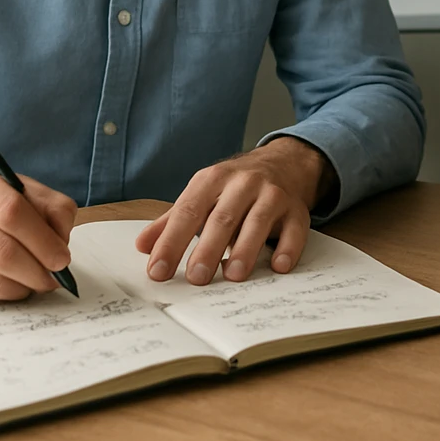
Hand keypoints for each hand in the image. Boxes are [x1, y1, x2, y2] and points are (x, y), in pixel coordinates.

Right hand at [0, 157, 77, 304]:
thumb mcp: (15, 188)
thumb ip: (49, 206)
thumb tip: (60, 242)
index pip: (10, 210)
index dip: (43, 239)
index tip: (62, 257)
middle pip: (1, 252)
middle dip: (37, 271)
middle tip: (54, 277)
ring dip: (22, 287)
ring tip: (32, 279)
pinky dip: (0, 296)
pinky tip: (3, 282)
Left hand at [135, 137, 333, 284]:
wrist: (285, 162)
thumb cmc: (235, 186)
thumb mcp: (203, 194)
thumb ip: (173, 220)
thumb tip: (142, 246)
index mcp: (212, 179)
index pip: (188, 211)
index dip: (171, 242)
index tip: (158, 270)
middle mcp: (243, 183)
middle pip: (222, 218)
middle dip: (208, 248)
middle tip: (196, 278)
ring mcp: (273, 194)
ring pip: (258, 221)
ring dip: (246, 249)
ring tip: (234, 275)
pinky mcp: (297, 209)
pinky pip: (295, 230)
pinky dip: (287, 248)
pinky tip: (278, 266)